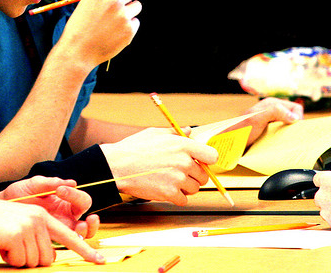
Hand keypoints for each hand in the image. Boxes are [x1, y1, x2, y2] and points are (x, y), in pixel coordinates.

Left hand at [0, 176, 98, 238]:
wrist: (1, 207)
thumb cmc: (19, 194)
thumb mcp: (33, 184)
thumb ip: (50, 182)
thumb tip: (72, 182)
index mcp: (65, 201)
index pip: (82, 200)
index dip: (75, 195)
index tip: (60, 190)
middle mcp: (66, 216)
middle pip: (89, 222)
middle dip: (93, 222)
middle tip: (90, 219)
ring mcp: (59, 230)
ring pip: (81, 236)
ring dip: (85, 232)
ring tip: (81, 227)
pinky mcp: (49, 241)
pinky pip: (63, 245)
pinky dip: (68, 243)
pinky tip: (59, 237)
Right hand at [0, 196, 103, 267]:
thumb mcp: (19, 226)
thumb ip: (37, 236)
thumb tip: (49, 258)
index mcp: (43, 215)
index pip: (69, 236)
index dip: (86, 250)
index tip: (101, 260)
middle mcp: (40, 218)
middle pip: (48, 257)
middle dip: (30, 260)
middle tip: (13, 247)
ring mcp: (30, 225)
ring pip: (34, 262)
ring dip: (18, 259)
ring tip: (5, 243)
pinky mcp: (18, 234)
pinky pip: (20, 261)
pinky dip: (8, 258)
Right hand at [58, 0, 141, 68]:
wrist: (78, 51)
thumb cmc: (80, 26)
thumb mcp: (87, 1)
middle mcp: (114, 1)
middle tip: (122, 4)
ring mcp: (123, 16)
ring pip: (137, 6)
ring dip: (129, 11)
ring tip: (113, 21)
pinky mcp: (129, 30)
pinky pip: (135, 22)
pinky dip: (128, 26)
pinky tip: (114, 32)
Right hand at [100, 127, 218, 204]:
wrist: (117, 165)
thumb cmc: (134, 148)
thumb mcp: (155, 133)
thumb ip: (176, 133)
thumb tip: (189, 131)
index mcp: (183, 145)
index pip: (212, 156)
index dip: (208, 161)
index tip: (201, 162)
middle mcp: (184, 162)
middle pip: (204, 176)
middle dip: (194, 176)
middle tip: (180, 173)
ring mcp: (177, 179)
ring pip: (194, 189)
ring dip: (185, 187)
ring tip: (169, 180)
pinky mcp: (169, 193)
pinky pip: (183, 200)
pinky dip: (176, 197)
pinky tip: (165, 189)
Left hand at [235, 97, 303, 144]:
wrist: (229, 142)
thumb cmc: (241, 130)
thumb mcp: (257, 119)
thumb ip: (275, 112)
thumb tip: (294, 116)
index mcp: (271, 103)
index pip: (296, 108)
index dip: (297, 119)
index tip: (292, 130)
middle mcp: (272, 110)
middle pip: (293, 116)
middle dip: (294, 126)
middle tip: (287, 136)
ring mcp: (270, 120)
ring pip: (288, 125)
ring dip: (288, 133)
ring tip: (282, 140)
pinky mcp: (268, 129)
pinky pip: (282, 132)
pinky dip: (283, 137)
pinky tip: (277, 142)